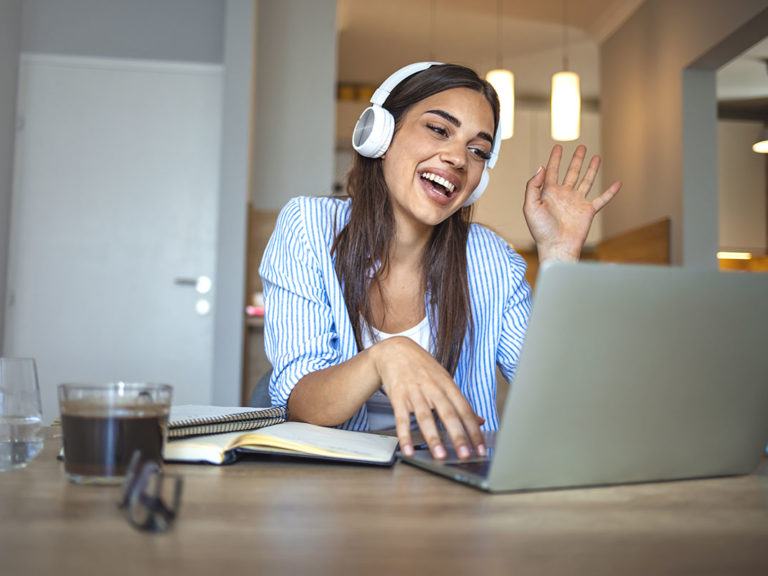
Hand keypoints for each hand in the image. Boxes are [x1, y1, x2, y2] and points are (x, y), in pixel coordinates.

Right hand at [370, 336, 485, 460]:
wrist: (395, 350)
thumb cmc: (422, 367)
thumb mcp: (444, 380)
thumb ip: (460, 402)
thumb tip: (479, 420)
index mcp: (448, 385)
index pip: (465, 410)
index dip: (474, 431)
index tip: (481, 449)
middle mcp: (433, 388)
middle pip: (448, 414)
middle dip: (458, 436)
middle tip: (465, 455)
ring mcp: (415, 392)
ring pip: (425, 417)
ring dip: (433, 438)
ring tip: (440, 456)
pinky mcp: (398, 397)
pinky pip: (402, 418)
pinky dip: (405, 436)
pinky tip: (408, 450)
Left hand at [523, 144, 620, 261]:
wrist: (556, 247)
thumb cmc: (541, 231)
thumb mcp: (530, 206)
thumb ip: (533, 186)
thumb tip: (541, 167)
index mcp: (549, 194)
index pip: (552, 171)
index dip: (554, 159)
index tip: (558, 147)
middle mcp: (564, 196)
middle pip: (571, 172)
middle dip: (576, 160)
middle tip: (581, 147)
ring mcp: (577, 203)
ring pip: (586, 181)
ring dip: (591, 169)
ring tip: (596, 157)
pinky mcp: (588, 211)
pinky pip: (602, 199)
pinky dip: (610, 191)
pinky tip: (617, 183)